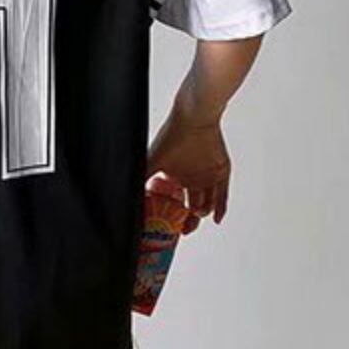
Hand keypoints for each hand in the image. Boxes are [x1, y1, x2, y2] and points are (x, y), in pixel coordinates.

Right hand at [146, 109, 231, 231]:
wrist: (192, 118)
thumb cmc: (169, 137)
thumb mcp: (149, 163)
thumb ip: (138, 181)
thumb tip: (125, 199)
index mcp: (175, 177)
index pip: (174, 203)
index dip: (172, 217)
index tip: (170, 228)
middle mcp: (191, 178)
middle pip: (192, 206)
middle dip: (189, 221)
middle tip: (185, 229)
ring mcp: (207, 175)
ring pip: (208, 201)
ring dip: (203, 213)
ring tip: (197, 215)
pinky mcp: (221, 170)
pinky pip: (223, 193)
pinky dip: (221, 207)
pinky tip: (217, 218)